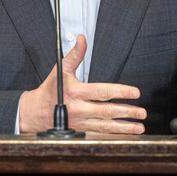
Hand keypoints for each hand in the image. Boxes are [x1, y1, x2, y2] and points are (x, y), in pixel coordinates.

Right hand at [18, 35, 146, 133]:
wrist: (34, 113)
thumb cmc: (49, 90)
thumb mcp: (60, 70)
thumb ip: (74, 55)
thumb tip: (82, 39)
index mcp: (76, 92)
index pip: (102, 92)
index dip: (120, 92)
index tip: (135, 93)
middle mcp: (78, 109)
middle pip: (107, 112)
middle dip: (127, 112)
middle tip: (142, 112)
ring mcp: (79, 123)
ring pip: (105, 126)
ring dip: (124, 128)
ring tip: (139, 127)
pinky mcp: (79, 132)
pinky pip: (99, 135)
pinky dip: (113, 136)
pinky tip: (125, 136)